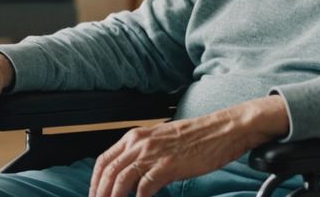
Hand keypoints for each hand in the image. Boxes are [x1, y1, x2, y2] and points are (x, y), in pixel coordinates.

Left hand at [89, 95, 288, 196]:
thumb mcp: (163, 139)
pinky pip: (143, 189)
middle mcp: (140, 143)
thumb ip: (146, 152)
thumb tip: (133, 173)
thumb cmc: (198, 135)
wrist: (223, 129)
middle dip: (100, 193)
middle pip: (108, 173)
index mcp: (136, 136)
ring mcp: (153, 154)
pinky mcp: (167, 166)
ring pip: (120, 181)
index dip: (95, 181)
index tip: (95, 193)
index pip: (104, 160)